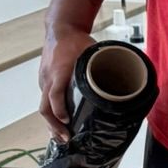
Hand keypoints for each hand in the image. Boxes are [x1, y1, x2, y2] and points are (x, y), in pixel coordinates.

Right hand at [38, 22, 93, 140]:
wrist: (60, 28)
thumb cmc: (76, 40)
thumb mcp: (91, 52)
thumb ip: (102, 67)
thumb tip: (124, 81)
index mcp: (59, 72)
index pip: (55, 95)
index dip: (60, 110)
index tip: (68, 122)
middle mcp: (48, 78)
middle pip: (45, 108)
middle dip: (54, 126)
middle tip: (65, 139)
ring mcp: (43, 79)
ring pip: (43, 105)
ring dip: (51, 123)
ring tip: (61, 136)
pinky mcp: (43, 80)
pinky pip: (44, 99)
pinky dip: (50, 112)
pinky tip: (58, 120)